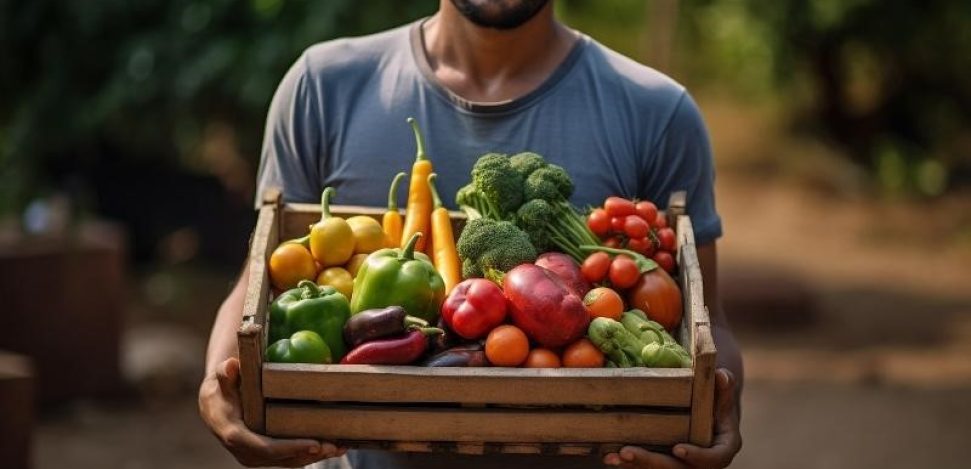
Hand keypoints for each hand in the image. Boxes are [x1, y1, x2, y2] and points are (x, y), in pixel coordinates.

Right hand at [199, 357, 345, 466]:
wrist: (218, 404)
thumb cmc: (222, 388)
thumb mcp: (222, 379)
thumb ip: (225, 374)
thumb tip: (230, 365)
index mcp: (234, 434)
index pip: (263, 447)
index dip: (289, 448)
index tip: (313, 444)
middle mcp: (246, 451)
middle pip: (281, 458)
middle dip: (309, 453)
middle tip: (334, 445)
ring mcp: (258, 456)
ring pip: (290, 461)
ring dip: (315, 456)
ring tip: (340, 446)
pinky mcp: (269, 455)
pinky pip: (292, 458)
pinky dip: (312, 453)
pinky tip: (334, 446)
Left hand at [603, 368, 740, 467]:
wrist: (708, 411)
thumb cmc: (715, 399)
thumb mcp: (720, 392)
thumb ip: (722, 387)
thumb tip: (722, 375)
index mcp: (722, 447)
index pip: (715, 458)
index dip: (697, 457)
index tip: (678, 449)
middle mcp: (703, 462)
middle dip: (652, 463)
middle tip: (627, 452)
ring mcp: (683, 465)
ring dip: (636, 465)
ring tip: (612, 457)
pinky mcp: (665, 462)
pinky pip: (647, 467)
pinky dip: (629, 463)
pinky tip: (609, 456)